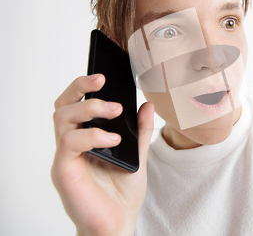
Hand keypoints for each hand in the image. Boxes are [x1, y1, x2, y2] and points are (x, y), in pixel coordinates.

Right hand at [51, 74, 153, 235]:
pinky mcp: (63, 170)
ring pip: (62, 118)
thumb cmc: (122, 192)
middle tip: (101, 80)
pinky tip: (113, 138)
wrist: (117, 224)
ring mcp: (65, 157)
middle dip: (79, 87)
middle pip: (63, 105)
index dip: (84, 86)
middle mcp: (71, 144)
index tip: (104, 74)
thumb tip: (147, 104)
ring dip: (89, 108)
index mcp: (85, 137)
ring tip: (115, 109)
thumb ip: (140, 131)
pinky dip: (92, 136)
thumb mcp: (138, 155)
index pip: (76, 104)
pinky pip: (69, 143)